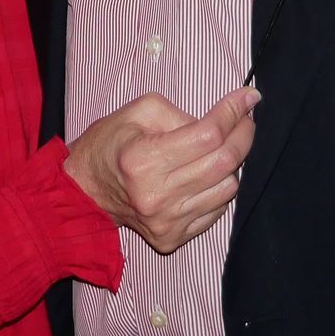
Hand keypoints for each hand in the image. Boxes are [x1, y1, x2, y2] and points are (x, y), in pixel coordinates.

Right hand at [64, 87, 259, 253]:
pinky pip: (217, 211)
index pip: (208, 135)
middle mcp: (157, 195)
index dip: (234, 113)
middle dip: (243, 134)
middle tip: (245, 119)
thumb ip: (180, 113)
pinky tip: (208, 174)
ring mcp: (166, 222)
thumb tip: (221, 122)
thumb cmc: (111, 143)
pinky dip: (219, 188)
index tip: (249, 97)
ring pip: (227, 189)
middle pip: (224, 163)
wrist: (85, 190)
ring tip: (222, 147)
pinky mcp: (172, 238)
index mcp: (144, 159)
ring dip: (233, 163)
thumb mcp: (138, 111)